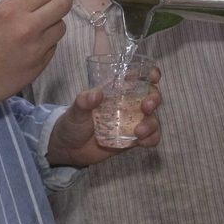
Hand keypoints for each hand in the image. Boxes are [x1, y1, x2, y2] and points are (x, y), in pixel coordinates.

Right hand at [0, 0, 72, 112]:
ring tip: (43, 24)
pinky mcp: (41, 65)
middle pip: (63, 5)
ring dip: (55, 22)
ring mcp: (37, 48)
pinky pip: (54, 45)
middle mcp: (27, 27)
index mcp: (11, 11)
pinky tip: (35, 44)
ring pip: (61, 26)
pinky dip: (48, 41)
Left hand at [46, 68, 162, 166]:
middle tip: (146, 107)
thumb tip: (96, 94)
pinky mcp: (133, 138)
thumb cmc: (74, 121)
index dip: (151, 74)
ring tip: (138, 132)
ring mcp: (133, 121)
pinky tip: (143, 142)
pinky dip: (151, 138)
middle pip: (152, 96)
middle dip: (154, 99)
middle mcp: (129, 103)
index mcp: (118, 90)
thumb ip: (84, 101)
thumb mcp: (76, 109)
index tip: (153, 77)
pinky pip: (150, 137)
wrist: (69, 149)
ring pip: (153, 118)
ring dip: (151, 123)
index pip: (140, 77)